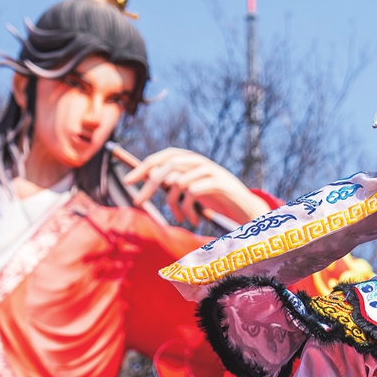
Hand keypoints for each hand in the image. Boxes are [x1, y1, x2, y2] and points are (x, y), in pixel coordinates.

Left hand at [121, 148, 269, 228]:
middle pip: (166, 166)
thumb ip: (176, 184)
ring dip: (174, 204)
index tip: (128, 181)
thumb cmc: (219, 201)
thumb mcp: (194, 191)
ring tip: (181, 218)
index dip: (144, 166)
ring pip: (177, 181)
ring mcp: (210, 171)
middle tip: (138, 202)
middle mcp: (200, 162)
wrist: (248, 209)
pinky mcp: (219, 183)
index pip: (164, 156)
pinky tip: (195, 220)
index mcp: (192, 161)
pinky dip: (188, 209)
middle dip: (148, 185)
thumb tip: (150, 184)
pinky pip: (192, 192)